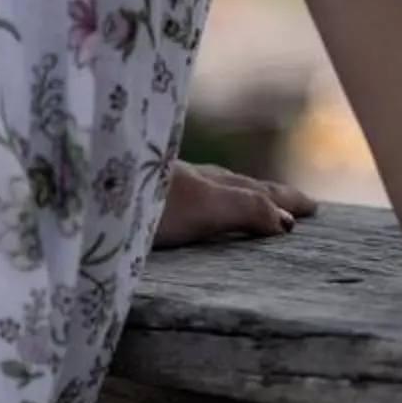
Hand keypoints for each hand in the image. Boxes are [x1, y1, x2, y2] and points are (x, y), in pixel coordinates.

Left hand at [155, 161, 315, 248]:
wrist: (89, 194)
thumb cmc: (150, 202)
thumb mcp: (205, 206)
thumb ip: (247, 208)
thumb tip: (287, 221)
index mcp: (215, 183)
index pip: (262, 193)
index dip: (288, 201)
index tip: (313, 207)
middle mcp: (194, 181)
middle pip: (240, 186)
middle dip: (269, 195)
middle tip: (293, 202)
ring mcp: (165, 187)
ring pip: (213, 189)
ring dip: (237, 197)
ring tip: (249, 204)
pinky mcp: (139, 202)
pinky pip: (185, 199)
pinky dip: (203, 202)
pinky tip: (190, 208)